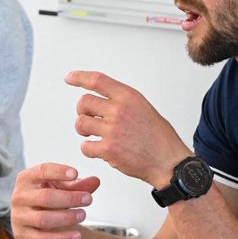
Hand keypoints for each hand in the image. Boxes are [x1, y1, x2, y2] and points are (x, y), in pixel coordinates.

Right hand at [12, 163, 99, 238]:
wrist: (38, 221)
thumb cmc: (51, 198)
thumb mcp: (63, 188)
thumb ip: (79, 185)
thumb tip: (96, 181)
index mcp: (26, 178)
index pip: (41, 171)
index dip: (58, 172)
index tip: (75, 173)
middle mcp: (18, 196)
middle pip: (45, 197)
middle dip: (69, 199)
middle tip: (89, 199)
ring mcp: (18, 217)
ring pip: (44, 219)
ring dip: (66, 218)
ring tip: (83, 215)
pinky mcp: (22, 235)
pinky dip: (62, 238)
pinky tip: (77, 235)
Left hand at [67, 70, 190, 187]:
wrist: (168, 161)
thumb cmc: (159, 137)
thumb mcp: (143, 108)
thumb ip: (123, 102)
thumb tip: (103, 100)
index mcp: (128, 97)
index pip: (98, 80)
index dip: (80, 77)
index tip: (69, 78)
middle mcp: (119, 110)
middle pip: (83, 102)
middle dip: (82, 111)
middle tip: (89, 119)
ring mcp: (113, 130)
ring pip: (81, 124)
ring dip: (84, 130)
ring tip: (93, 135)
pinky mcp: (108, 150)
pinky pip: (85, 147)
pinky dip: (89, 149)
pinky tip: (99, 150)